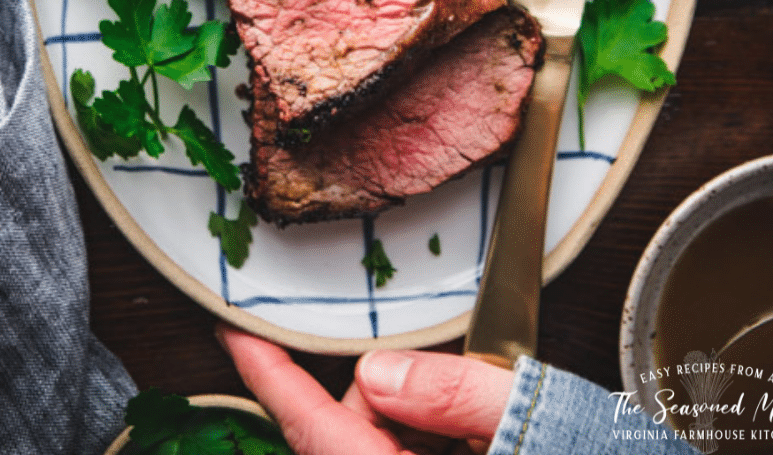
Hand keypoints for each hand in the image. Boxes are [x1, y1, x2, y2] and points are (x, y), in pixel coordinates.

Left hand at [215, 324, 513, 454]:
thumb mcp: (542, 428)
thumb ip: (460, 396)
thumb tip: (381, 371)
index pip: (317, 433)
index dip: (270, 379)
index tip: (231, 331)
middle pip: (351, 439)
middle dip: (381, 400)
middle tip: (453, 391)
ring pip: (379, 454)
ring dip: (412, 430)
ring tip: (481, 433)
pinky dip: (424, 447)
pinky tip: (476, 443)